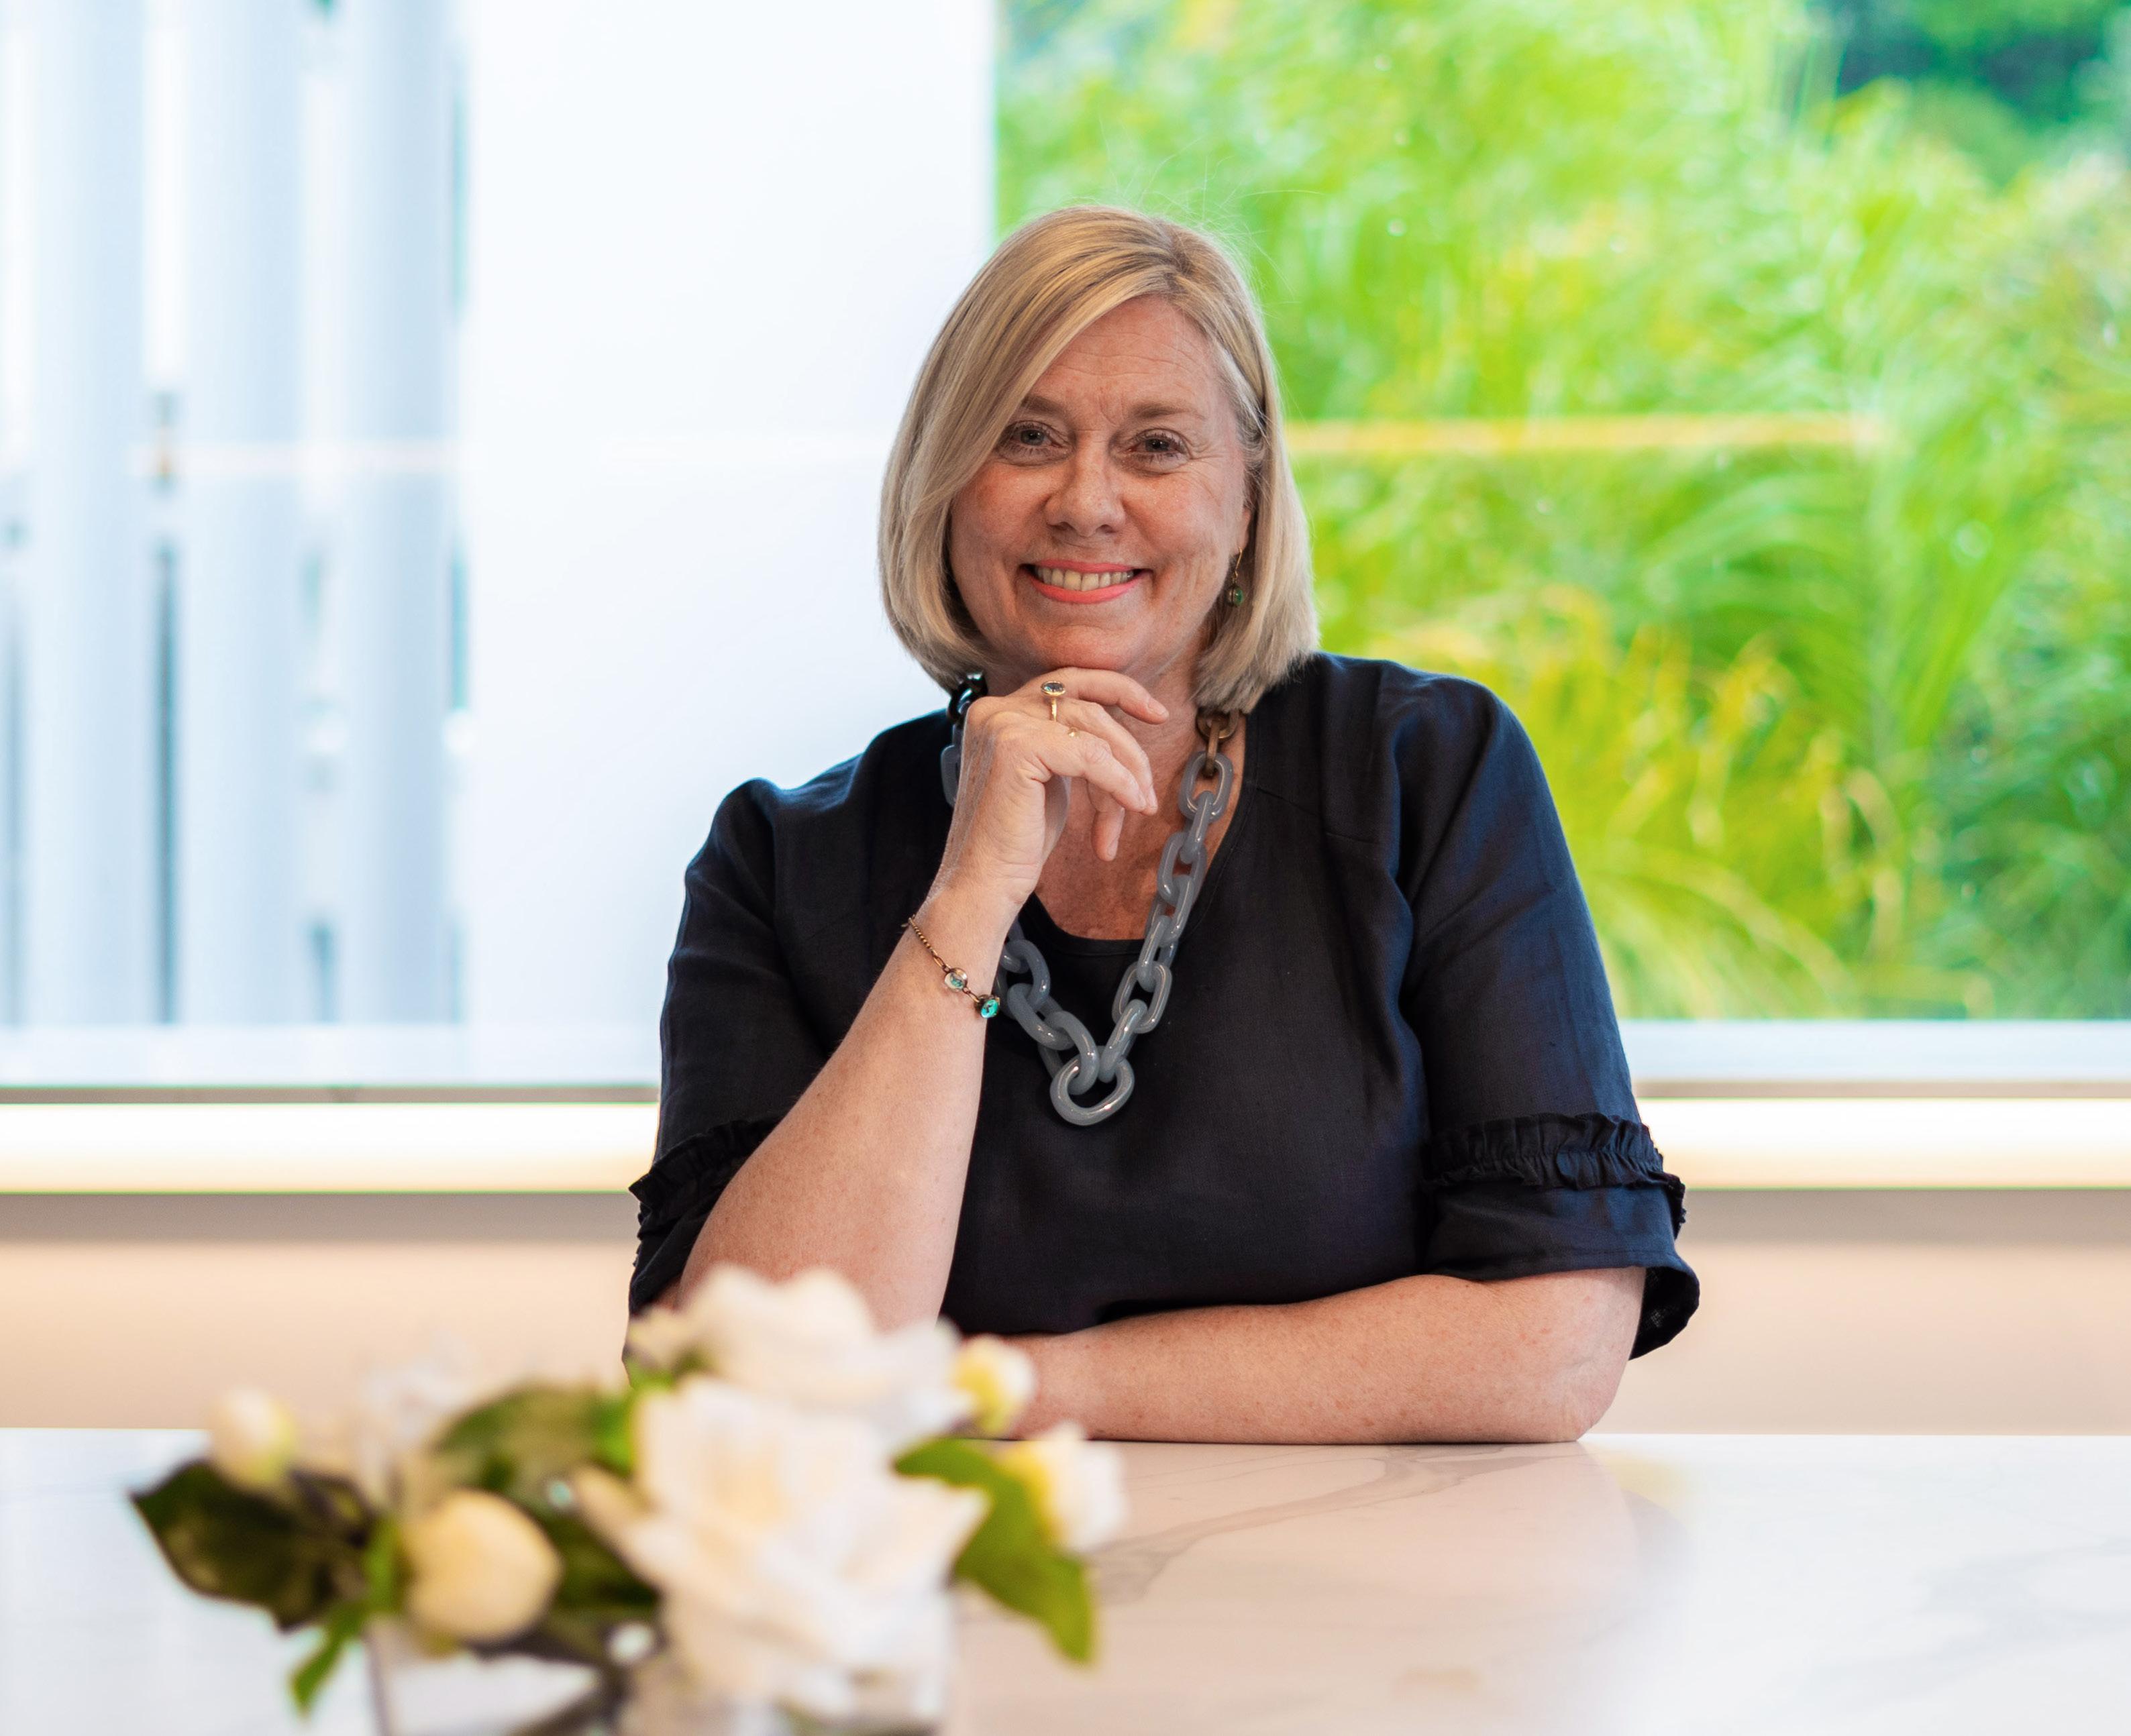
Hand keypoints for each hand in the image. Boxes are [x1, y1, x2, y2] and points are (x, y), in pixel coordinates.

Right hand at [933, 667, 1167, 917]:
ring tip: (1138, 807)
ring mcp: (1002, 723)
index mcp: (999, 712)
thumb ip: (1072, 747)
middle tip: (1151, 781)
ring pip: (1093, 727)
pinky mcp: (1016, 746)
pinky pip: (1090, 755)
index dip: (1118, 690)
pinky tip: (1130, 806)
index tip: (1156, 713)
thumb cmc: (1017, 843)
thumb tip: (1122, 735)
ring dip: (1127, 770)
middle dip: (1129, 741)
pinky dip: (1119, 781)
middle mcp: (995, 709)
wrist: (983, 884)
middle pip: (1086, 701)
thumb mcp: (1050, 781)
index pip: (1069, 682)